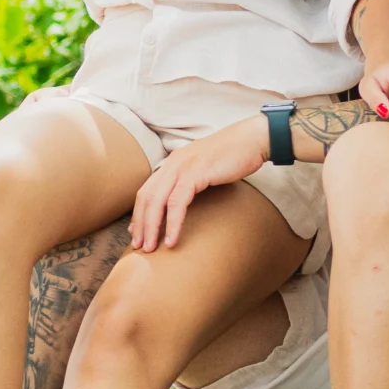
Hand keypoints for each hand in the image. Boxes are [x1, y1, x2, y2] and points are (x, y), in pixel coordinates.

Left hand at [130, 115, 270, 250]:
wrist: (252, 139)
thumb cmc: (233, 156)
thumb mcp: (205, 168)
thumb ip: (191, 180)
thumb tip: (182, 202)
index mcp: (173, 162)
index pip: (146, 190)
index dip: (139, 214)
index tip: (137, 234)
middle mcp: (173, 163)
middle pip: (146, 197)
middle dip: (140, 224)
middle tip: (138, 247)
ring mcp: (183, 166)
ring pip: (157, 201)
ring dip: (151, 227)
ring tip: (150, 248)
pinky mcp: (195, 173)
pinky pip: (177, 202)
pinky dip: (173, 223)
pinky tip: (172, 240)